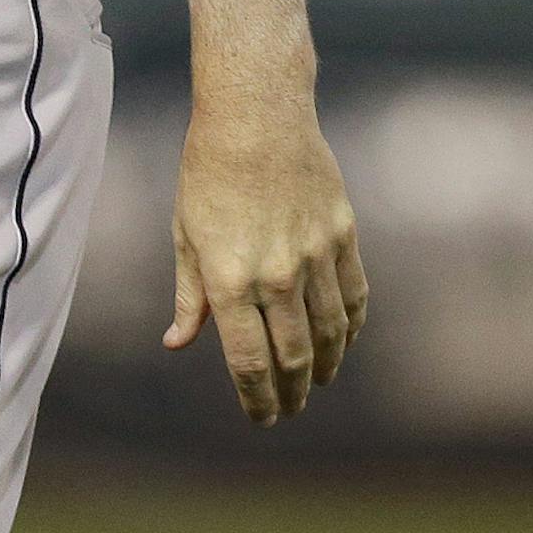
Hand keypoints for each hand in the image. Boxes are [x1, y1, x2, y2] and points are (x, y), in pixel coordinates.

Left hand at [163, 97, 366, 425]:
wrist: (256, 114)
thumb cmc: (208, 171)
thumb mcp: (185, 232)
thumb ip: (188, 294)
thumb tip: (177, 344)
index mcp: (228, 278)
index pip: (248, 361)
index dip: (257, 399)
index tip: (262, 418)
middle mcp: (274, 274)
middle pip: (292, 356)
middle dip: (293, 392)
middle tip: (292, 409)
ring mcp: (314, 256)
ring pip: (330, 332)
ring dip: (326, 365)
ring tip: (319, 381)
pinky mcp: (342, 234)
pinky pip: (355, 295)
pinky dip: (352, 326)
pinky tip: (344, 340)